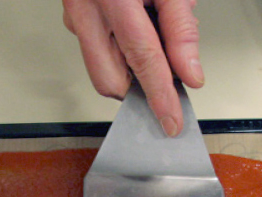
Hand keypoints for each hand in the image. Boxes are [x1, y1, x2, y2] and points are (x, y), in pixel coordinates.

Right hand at [62, 0, 203, 135]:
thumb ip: (181, 28)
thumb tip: (189, 73)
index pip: (141, 59)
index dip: (159, 95)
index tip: (170, 120)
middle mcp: (85, 9)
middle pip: (110, 79)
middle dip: (137, 89)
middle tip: (164, 80)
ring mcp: (73, 15)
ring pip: (101, 68)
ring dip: (129, 68)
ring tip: (150, 37)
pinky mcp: (72, 17)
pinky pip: (96, 49)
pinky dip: (119, 51)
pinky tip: (135, 29)